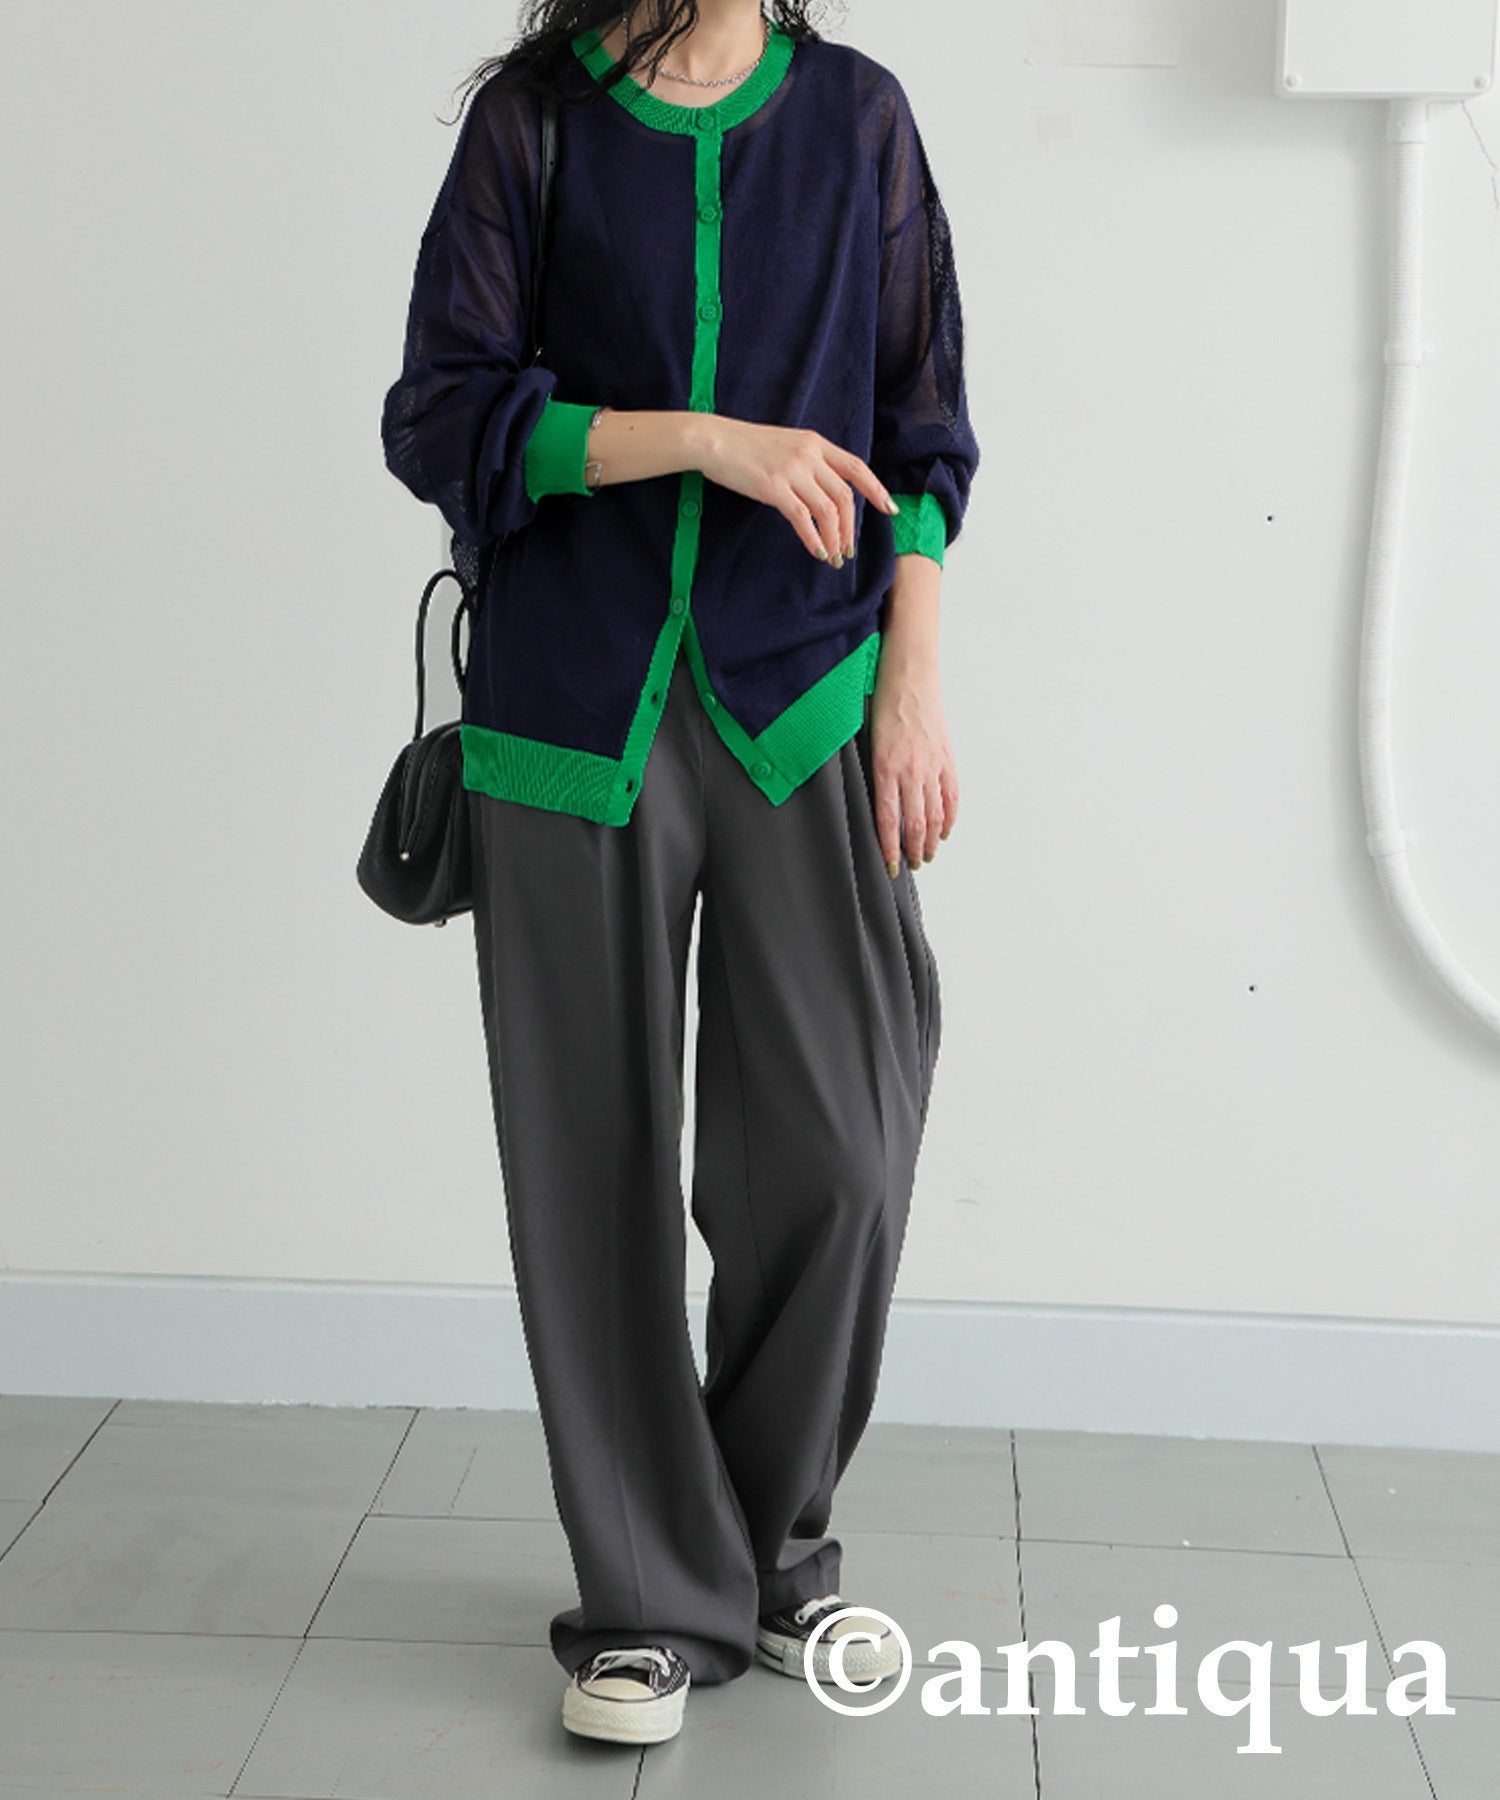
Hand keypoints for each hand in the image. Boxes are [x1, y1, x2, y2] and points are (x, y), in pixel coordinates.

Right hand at [695, 417, 899, 562]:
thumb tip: (823, 491)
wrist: (713, 440)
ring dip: (834, 538)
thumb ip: (808, 462)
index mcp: (815, 443)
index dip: (875, 489)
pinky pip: (802, 518)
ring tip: (833, 557)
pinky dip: (813, 539)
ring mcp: (792, 471)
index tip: (887, 508)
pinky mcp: (773, 488)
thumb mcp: (785, 445)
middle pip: (844, 495)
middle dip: (850, 527)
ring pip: (827, 510)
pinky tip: (816, 552)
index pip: (855, 467)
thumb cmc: (745, 446)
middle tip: (848, 549)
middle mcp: (808, 455)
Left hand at [869, 649, 956, 874]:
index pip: (888, 820)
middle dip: (912, 851)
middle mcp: (911, 770)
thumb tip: (866, 802)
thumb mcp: (865, 739)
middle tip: (909, 866)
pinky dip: (949, 818)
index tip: (889, 867)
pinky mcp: (946, 758)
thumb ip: (869, 772)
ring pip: (936, 815)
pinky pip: (951, 796)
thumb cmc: (881, 702)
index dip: (890, 849)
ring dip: (932, 840)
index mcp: (885, 767)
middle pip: (916, 824)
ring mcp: (932, 765)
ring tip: (926, 855)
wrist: (909, 674)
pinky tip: (945, 831)